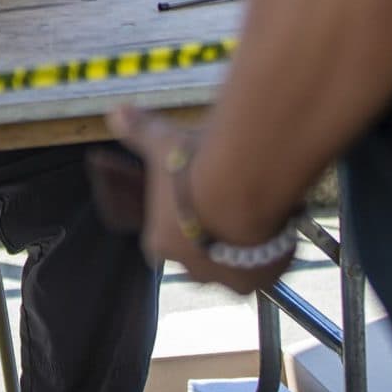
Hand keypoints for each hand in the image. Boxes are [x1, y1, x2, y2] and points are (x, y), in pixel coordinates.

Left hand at [98, 105, 292, 293]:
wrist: (246, 186)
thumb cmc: (195, 166)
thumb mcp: (163, 143)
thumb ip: (141, 132)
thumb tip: (115, 112)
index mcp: (160, 243)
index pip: (161, 242)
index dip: (176, 223)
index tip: (191, 204)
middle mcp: (193, 269)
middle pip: (197, 258)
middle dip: (209, 239)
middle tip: (225, 205)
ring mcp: (229, 278)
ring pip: (233, 267)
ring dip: (241, 248)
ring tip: (254, 213)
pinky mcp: (262, 280)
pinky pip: (266, 268)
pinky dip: (271, 251)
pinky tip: (276, 224)